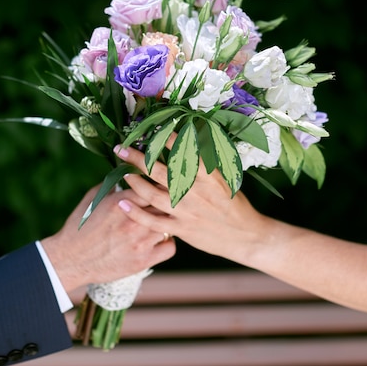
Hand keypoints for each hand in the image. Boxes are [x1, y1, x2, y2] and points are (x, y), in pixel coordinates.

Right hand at [41, 185, 174, 292]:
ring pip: (169, 224)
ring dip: (166, 222)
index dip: (157, 186)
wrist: (71, 260)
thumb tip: (128, 173)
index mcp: (121, 202)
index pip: (152, 185)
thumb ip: (113, 186)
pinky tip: (158, 240)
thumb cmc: (80, 228)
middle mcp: (133, 221)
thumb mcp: (92, 199)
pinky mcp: (143, 260)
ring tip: (159, 222)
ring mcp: (140, 241)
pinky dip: (166, 243)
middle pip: (164, 204)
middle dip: (164, 203)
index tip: (158, 187)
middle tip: (163, 204)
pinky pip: (170, 247)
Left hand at [112, 143, 270, 265]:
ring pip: (151, 194)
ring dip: (134, 181)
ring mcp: (185, 211)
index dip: (161, 139)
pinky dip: (136, 212)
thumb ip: (207, 160)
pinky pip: (153, 220)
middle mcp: (193, 191)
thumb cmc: (235, 204)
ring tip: (123, 172)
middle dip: (137, 157)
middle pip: (158, 170)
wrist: (246, 236)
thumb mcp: (226, 177)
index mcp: (206, 175)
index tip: (149, 130)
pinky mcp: (181, 229)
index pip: (180, 150)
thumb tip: (193, 138)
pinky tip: (123, 203)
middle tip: (121, 148)